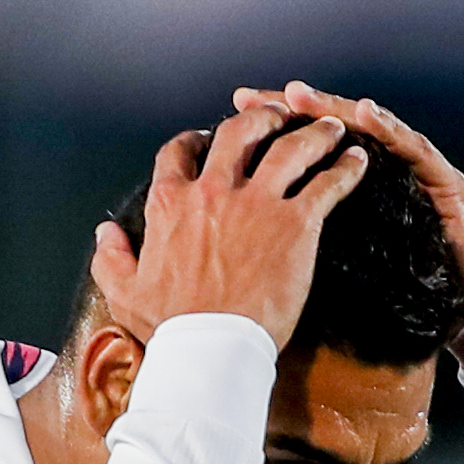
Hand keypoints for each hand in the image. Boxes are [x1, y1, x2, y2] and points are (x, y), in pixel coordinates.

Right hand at [90, 107, 366, 348]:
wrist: (213, 348)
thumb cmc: (172, 326)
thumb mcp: (125, 291)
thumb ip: (112, 257)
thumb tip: (106, 232)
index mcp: (171, 203)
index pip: (179, 152)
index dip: (195, 139)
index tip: (207, 137)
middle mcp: (213, 191)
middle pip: (238, 133)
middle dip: (260, 117)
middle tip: (278, 115)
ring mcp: (257, 203)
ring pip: (289, 148)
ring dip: (313, 132)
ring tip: (330, 127)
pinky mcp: (295, 223)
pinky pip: (327, 183)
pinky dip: (346, 168)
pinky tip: (358, 160)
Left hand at [232, 81, 463, 366]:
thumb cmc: (412, 302)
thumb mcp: (353, 275)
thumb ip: (312, 254)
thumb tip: (252, 260)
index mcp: (356, 195)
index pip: (305, 153)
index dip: (265, 136)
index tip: (224, 121)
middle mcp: (386, 174)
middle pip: (330, 131)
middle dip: (288, 111)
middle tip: (249, 95)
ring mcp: (419, 174)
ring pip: (372, 130)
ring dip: (335, 109)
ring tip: (301, 95)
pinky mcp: (448, 185)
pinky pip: (417, 152)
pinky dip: (393, 131)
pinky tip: (369, 115)